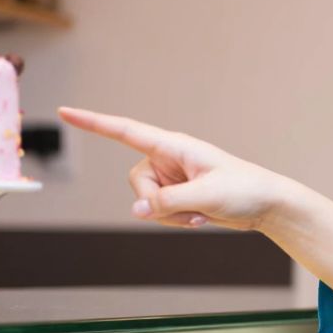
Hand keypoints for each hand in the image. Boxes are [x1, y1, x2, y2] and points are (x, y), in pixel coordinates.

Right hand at [58, 107, 297, 232]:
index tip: (65, 111)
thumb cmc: (244, 191)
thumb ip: (167, 203)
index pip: (125, 130)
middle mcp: (167, 158)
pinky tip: (202, 218)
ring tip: (202, 213)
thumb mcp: (205, 197)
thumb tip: (135, 211)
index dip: (94, 122)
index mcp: (174, 145)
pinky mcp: (177, 196)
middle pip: (135, 182)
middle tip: (190, 210)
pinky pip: (160, 213)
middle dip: (156, 203)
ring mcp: (171, 178)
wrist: (267, 205)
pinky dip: (177, 220)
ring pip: (146, 202)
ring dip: (171, 216)